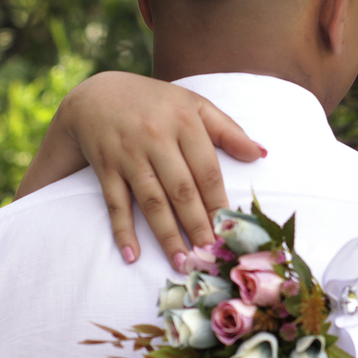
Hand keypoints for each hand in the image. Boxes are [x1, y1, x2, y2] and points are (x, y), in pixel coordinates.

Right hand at [21, 71, 263, 267]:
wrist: (98, 94)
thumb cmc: (156, 103)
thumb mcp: (194, 105)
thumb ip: (227, 130)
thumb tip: (260, 154)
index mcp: (184, 121)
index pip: (206, 169)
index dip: (219, 202)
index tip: (231, 231)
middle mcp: (155, 137)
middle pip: (181, 189)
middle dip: (197, 225)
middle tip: (211, 256)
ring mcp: (128, 154)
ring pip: (151, 200)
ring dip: (166, 234)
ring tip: (182, 262)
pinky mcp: (105, 167)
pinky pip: (115, 203)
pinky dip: (122, 230)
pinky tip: (133, 255)